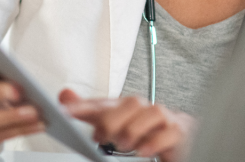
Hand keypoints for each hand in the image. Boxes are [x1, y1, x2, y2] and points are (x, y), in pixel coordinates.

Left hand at [60, 89, 194, 160]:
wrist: (179, 138)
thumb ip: (89, 111)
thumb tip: (65, 94)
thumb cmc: (143, 131)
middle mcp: (145, 109)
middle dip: (113, 118)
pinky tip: (143, 151)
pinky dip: (156, 141)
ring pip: (152, 113)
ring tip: (122, 143)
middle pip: (131, 103)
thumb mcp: (112, 123)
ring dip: (135, 128)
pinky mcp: (178, 132)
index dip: (83, 106)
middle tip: (100, 135)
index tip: (65, 112)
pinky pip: (170, 132)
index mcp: (126, 107)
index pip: (102, 103)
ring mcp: (164, 120)